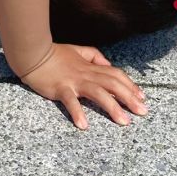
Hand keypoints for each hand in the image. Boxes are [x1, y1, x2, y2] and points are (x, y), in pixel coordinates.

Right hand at [17, 43, 147, 129]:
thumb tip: (107, 64)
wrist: (33, 54)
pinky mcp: (61, 89)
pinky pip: (71, 101)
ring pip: (98, 93)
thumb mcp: (77, 50)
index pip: (116, 74)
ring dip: (112, 107)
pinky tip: (84, 125)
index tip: (142, 97)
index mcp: (91, 66)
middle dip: (130, 98)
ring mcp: (74, 82)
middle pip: (113, 84)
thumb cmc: (54, 54)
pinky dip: (78, 112)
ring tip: (124, 122)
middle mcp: (86, 74)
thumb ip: (94, 55)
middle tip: (143, 112)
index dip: (130, 85)